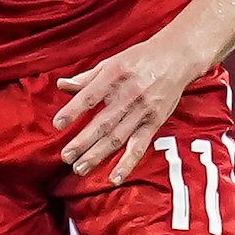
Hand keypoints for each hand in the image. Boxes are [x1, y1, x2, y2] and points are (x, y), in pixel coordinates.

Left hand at [55, 35, 197, 184]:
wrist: (176, 57)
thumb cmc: (141, 59)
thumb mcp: (112, 62)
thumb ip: (86, 78)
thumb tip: (61, 85)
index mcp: (114, 76)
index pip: (90, 96)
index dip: (73, 111)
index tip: (58, 124)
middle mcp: (128, 94)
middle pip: (103, 123)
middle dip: (83, 142)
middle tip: (66, 157)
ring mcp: (142, 111)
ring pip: (117, 137)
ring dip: (98, 155)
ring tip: (80, 168)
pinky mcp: (154, 122)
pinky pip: (140, 145)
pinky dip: (128, 162)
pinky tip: (115, 177)